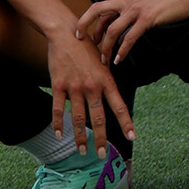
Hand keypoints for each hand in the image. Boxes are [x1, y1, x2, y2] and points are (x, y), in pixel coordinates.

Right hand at [42, 26, 133, 157]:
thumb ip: (106, 81)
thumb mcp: (103, 62)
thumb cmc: (87, 48)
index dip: (126, 123)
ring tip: (83, 151)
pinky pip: (57, 109)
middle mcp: (92, 86)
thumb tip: (111, 98)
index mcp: (106, 80)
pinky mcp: (59, 86)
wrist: (66, 33)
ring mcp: (74, 87)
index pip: (119, 106)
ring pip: (78, 118)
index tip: (131, 137)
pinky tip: (59, 135)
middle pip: (99, 118)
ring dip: (80, 137)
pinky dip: (58, 124)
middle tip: (102, 155)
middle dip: (101, 138)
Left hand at [77, 0, 188, 66]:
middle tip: (83, 44)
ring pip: (113, 29)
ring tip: (105, 60)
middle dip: (85, 26)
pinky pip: (130, 37)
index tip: (84, 35)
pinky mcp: (148, 18)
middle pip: (97, 10)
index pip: (100, 8)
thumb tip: (121, 35)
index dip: (88, 21)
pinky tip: (120, 59)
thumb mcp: (146, 3)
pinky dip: (123, 50)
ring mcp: (137, 9)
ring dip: (106, 47)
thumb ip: (131, 16)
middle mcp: (128, 0)